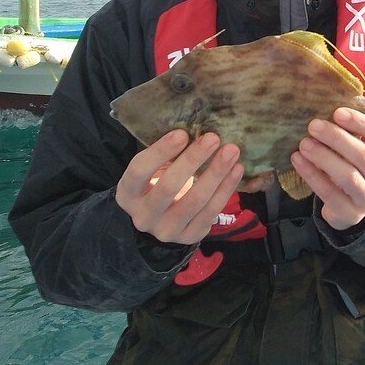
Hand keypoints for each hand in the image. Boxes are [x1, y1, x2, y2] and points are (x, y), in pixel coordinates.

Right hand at [116, 129, 244, 243]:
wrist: (162, 218)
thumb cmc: (158, 183)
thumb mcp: (154, 169)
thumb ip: (167, 154)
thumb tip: (195, 129)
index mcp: (127, 193)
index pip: (139, 171)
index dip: (161, 151)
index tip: (182, 133)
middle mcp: (143, 216)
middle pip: (169, 187)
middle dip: (193, 160)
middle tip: (213, 138)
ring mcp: (166, 230)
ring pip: (195, 200)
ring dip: (216, 173)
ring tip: (231, 151)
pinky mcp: (190, 236)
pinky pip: (211, 212)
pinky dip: (226, 188)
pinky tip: (237, 170)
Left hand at [290, 107, 364, 231]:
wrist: (347, 206)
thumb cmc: (350, 167)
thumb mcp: (355, 148)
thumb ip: (348, 130)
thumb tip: (326, 102)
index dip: (361, 122)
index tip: (337, 112)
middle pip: (363, 155)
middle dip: (336, 138)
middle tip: (313, 125)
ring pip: (348, 176)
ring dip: (324, 157)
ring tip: (303, 144)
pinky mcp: (351, 213)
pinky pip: (330, 193)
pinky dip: (312, 175)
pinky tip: (297, 160)